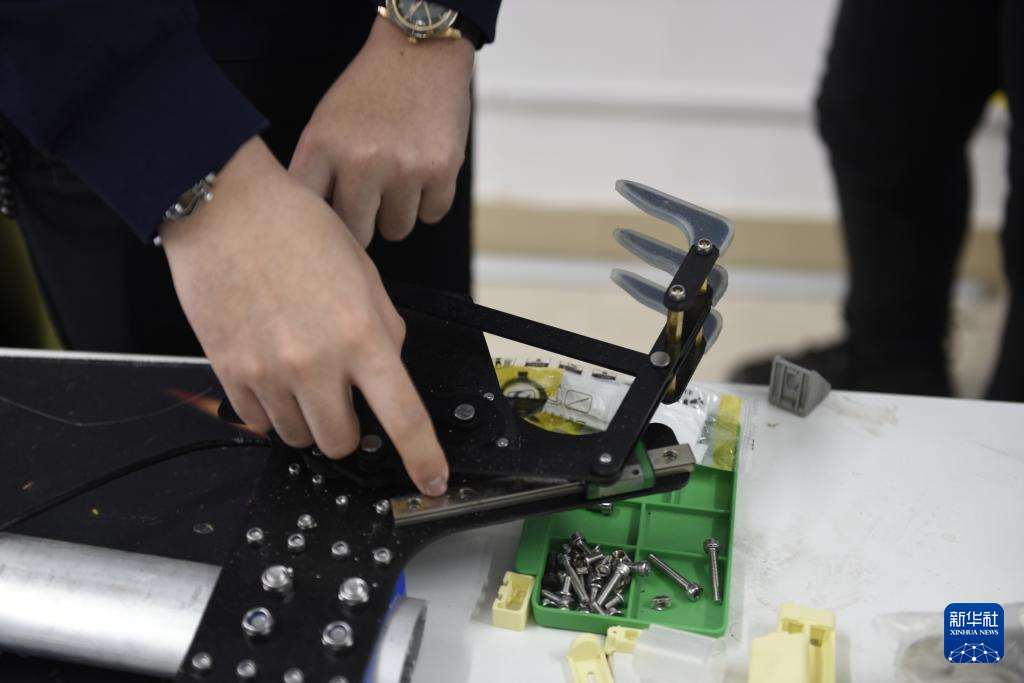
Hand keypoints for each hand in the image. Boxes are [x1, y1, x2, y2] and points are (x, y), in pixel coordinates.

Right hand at [159, 137, 448, 495]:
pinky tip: (274, 371)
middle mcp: (315, 362)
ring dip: (309, 420)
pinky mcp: (230, 373)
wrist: (224, 209)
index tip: (432, 480)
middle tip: (344, 396)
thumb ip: (383, 330)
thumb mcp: (364, 274)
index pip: (403, 417)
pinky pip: (259, 422)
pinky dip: (272, 409)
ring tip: (303, 372)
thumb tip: (388, 374)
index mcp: (361, 334)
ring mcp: (268, 373)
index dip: (423, 459)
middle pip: (342, 443)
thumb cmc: (295, 228)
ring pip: (299, 438)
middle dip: (350, 428)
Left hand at [289, 15, 473, 245]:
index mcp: (323, 147)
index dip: (324, 222)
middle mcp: (362, 162)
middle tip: (369, 200)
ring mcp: (404, 169)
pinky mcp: (442, 171)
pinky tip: (423, 170)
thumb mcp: (325, 124)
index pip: (312, 213)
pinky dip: (428, 201)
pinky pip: (432, 214)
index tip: (332, 217)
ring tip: (397, 178)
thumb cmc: (367, 93)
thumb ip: (317, 173)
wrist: (419, 53)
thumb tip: (320, 231)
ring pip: (396, 229)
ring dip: (397, 212)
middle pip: (357, 232)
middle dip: (364, 221)